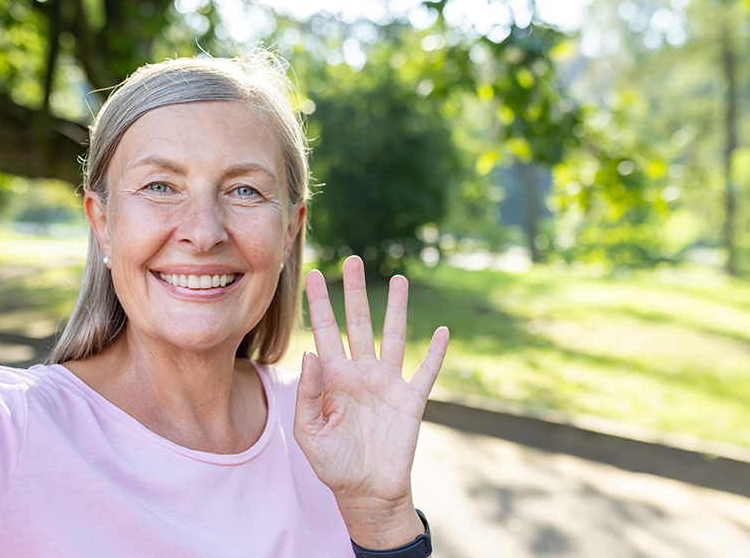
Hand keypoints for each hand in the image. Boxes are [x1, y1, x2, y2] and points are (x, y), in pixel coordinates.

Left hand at [294, 256, 448, 549]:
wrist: (366, 492)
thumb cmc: (333, 463)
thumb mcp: (309, 432)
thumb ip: (307, 394)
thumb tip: (310, 353)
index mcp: (333, 377)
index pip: (324, 332)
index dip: (320, 304)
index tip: (314, 274)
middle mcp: (361, 372)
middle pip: (359, 323)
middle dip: (355, 292)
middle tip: (352, 259)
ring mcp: (388, 384)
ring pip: (394, 337)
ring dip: (396, 309)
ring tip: (398, 279)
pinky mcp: (411, 400)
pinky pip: (425, 372)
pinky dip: (435, 353)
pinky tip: (442, 332)